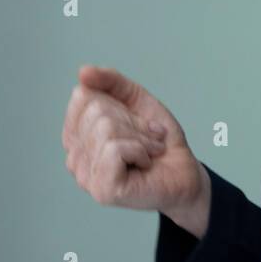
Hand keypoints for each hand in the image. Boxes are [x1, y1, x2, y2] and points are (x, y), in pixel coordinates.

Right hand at [62, 65, 205, 217]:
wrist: (186, 171)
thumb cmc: (158, 140)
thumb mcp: (134, 99)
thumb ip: (109, 81)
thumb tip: (83, 72)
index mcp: (76, 136)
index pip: (82, 96)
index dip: (117, 103)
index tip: (135, 122)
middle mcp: (74, 158)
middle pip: (95, 111)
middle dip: (132, 121)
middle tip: (147, 139)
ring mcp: (86, 177)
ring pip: (105, 128)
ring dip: (140, 137)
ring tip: (149, 152)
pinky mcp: (103, 189)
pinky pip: (115, 148)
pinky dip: (140, 150)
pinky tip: (145, 164)